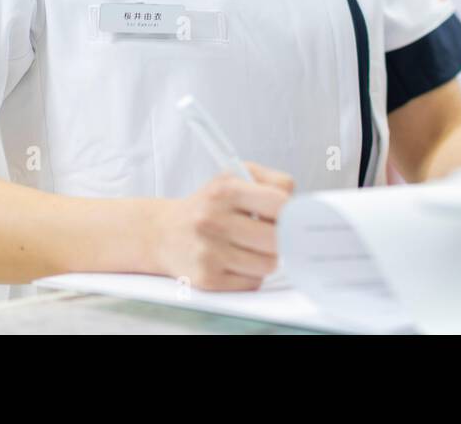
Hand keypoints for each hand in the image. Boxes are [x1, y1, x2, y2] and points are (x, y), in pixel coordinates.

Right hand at [154, 161, 294, 290]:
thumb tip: (297, 204)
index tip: (286, 215)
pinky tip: (236, 261)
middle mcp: (213, 220)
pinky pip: (252, 282)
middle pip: (276, 239)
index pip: (279, 203)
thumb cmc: (208, 204)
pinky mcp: (207, 279)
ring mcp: (209, 252)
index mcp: (225, 190)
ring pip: (268, 264)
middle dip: (279, 237)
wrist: (163, 232)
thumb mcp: (234, 177)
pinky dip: (250, 274)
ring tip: (250, 246)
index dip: (289, 211)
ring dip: (265, 257)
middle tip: (269, 233)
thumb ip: (272, 181)